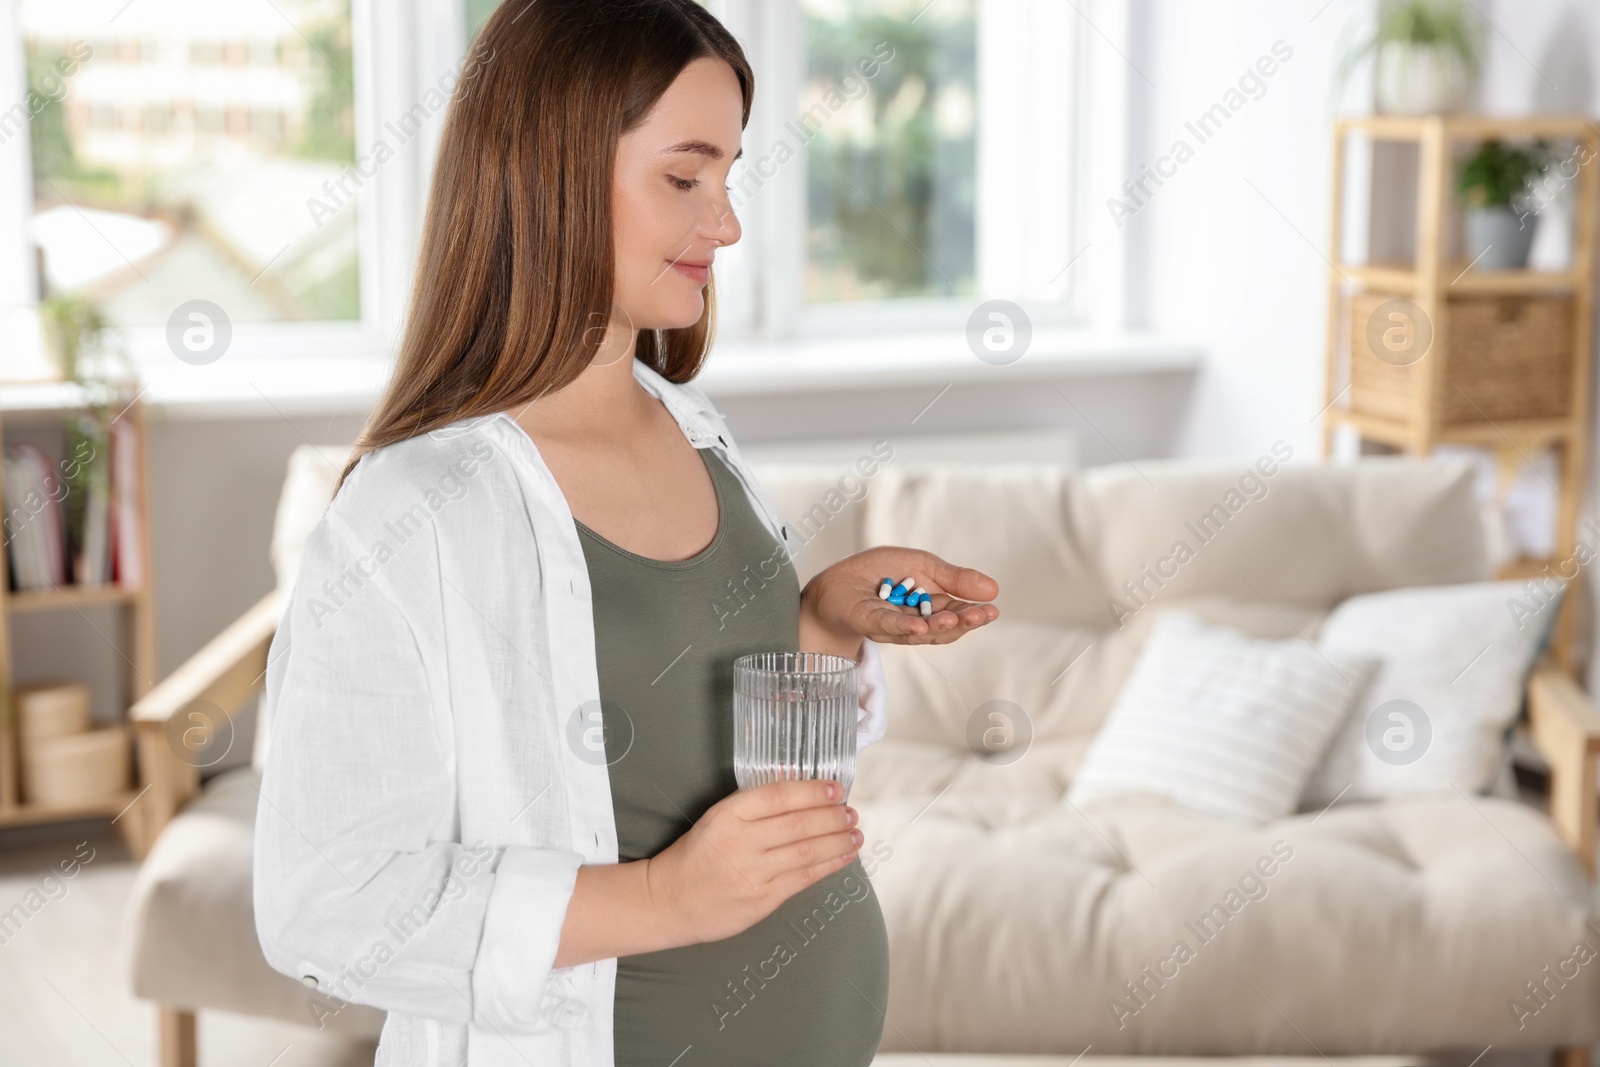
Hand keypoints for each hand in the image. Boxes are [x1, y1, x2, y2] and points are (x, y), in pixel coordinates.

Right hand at [644, 780, 860, 944]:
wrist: (669, 900)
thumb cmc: (695, 856)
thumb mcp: (717, 818)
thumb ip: (754, 803)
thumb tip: (795, 782)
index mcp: (727, 815)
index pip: (778, 796)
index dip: (812, 791)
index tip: (836, 789)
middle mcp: (741, 842)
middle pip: (798, 824)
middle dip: (832, 817)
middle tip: (851, 812)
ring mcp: (752, 873)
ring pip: (806, 852)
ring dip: (837, 841)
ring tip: (855, 833)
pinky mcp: (761, 900)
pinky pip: (803, 879)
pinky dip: (829, 866)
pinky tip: (844, 857)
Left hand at [800, 547, 999, 649]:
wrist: (837, 580)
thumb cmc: (880, 572)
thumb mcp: (922, 565)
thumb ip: (953, 578)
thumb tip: (993, 589)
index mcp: (930, 607)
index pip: (957, 613)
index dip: (974, 614)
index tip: (992, 609)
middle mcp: (915, 622)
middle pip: (943, 628)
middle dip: (963, 623)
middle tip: (982, 616)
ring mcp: (893, 626)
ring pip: (920, 632)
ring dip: (938, 627)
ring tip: (955, 619)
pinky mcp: (869, 622)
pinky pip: (889, 627)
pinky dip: (905, 626)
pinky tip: (919, 625)